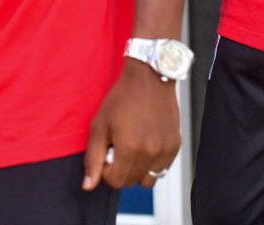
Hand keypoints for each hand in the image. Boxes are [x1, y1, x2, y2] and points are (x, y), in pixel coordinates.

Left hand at [83, 58, 180, 190]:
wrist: (150, 77)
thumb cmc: (122, 98)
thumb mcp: (100, 125)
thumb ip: (93, 159)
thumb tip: (88, 186)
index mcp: (129, 149)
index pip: (115, 181)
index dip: (107, 169)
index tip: (107, 152)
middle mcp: (150, 153)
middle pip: (131, 182)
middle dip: (121, 169)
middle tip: (119, 146)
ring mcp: (165, 150)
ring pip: (148, 180)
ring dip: (138, 170)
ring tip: (133, 148)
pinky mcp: (175, 145)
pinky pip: (162, 168)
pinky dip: (152, 162)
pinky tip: (146, 143)